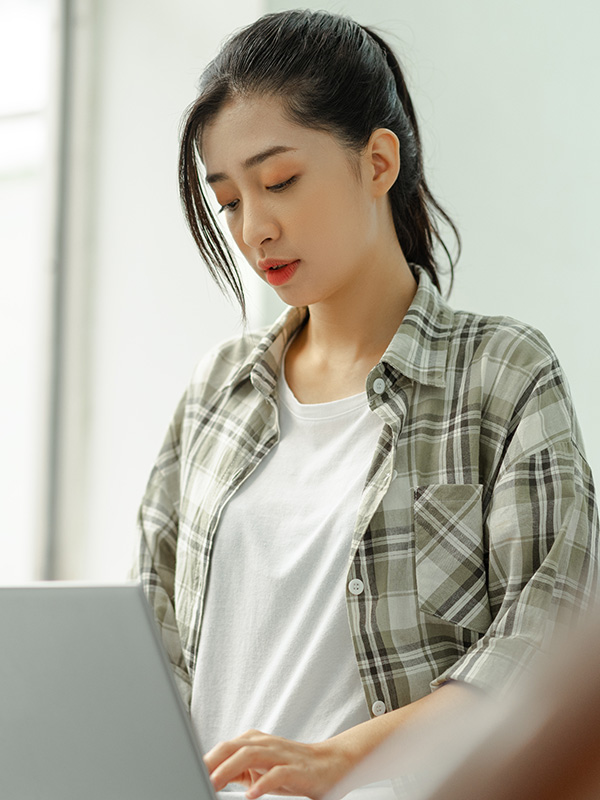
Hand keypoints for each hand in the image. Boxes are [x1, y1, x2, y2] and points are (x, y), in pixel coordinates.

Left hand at [203, 729, 351, 799]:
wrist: (329, 764)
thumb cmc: (291, 768)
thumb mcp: (259, 768)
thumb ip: (237, 770)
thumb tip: (210, 778)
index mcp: (253, 742)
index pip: (224, 748)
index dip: (206, 761)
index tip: (189, 774)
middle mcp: (265, 743)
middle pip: (233, 747)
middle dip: (213, 762)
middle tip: (196, 778)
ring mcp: (280, 754)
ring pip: (250, 755)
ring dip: (229, 769)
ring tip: (213, 784)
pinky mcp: (295, 768)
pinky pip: (277, 774)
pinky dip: (262, 783)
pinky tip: (251, 795)